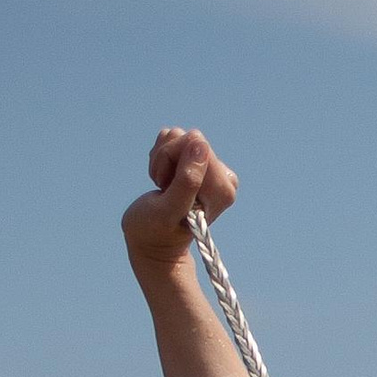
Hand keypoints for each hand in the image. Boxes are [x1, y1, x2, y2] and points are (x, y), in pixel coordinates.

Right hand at [124, 126, 238, 288]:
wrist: (152, 241)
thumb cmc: (157, 231)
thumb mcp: (169, 209)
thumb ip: (187, 180)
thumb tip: (200, 143)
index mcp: (223, 189)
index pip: (197, 145)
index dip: (173, 161)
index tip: (168, 189)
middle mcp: (222, 177)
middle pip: (188, 138)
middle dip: (167, 159)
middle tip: (164, 188)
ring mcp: (209, 168)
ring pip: (176, 135)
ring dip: (161, 160)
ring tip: (163, 187)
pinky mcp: (194, 161)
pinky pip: (171, 138)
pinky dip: (159, 157)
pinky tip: (163, 180)